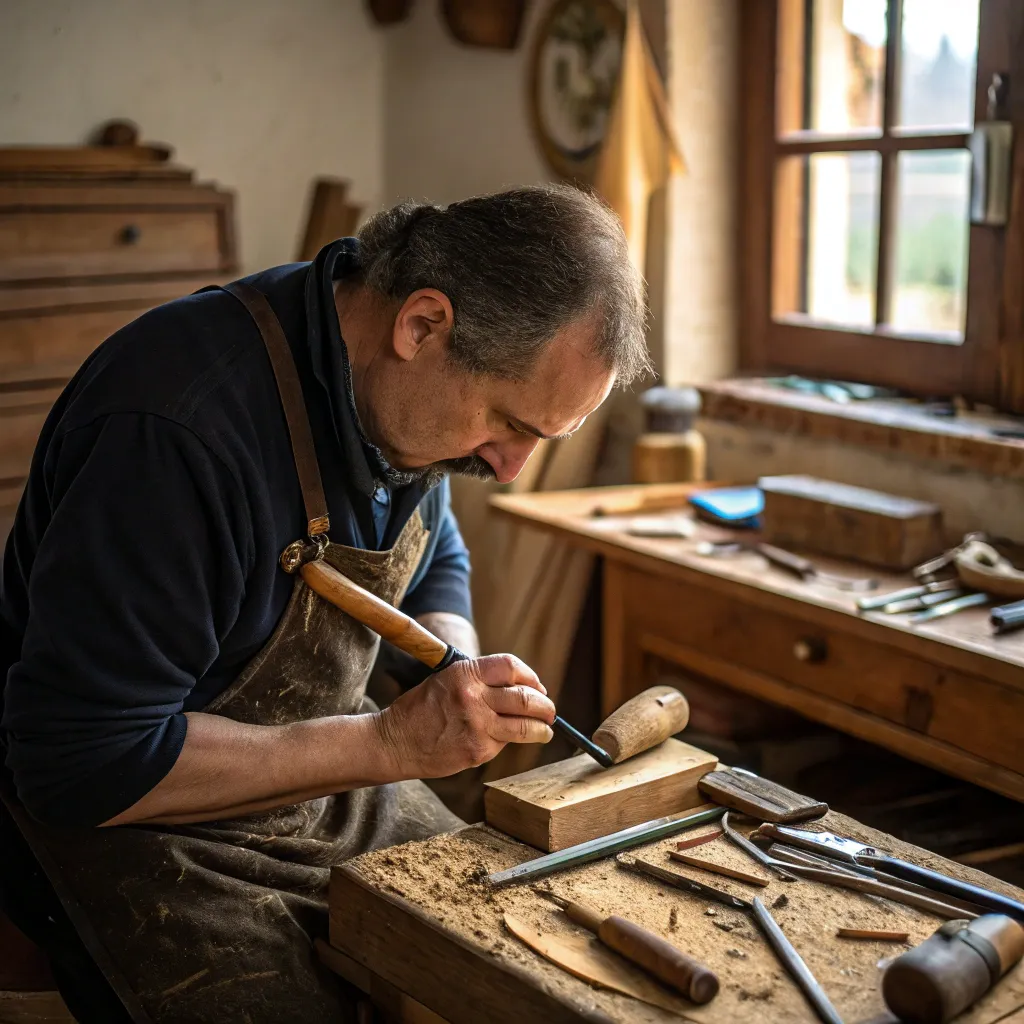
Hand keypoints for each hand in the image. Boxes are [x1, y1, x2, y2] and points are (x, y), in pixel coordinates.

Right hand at [374, 654, 555, 778]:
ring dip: (542, 729)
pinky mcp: (477, 751)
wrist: (395, 741)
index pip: (511, 667)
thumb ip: (481, 681)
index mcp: (465, 674)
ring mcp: (477, 726)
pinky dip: (510, 741)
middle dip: (546, 706)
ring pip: (526, 727)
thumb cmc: (421, 708)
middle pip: (527, 698)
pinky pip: (504, 744)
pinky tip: (503, 740)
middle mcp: (474, 698)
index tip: (538, 686)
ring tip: (546, 730)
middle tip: (550, 712)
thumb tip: (520, 687)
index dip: (531, 676)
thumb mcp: (447, 680)